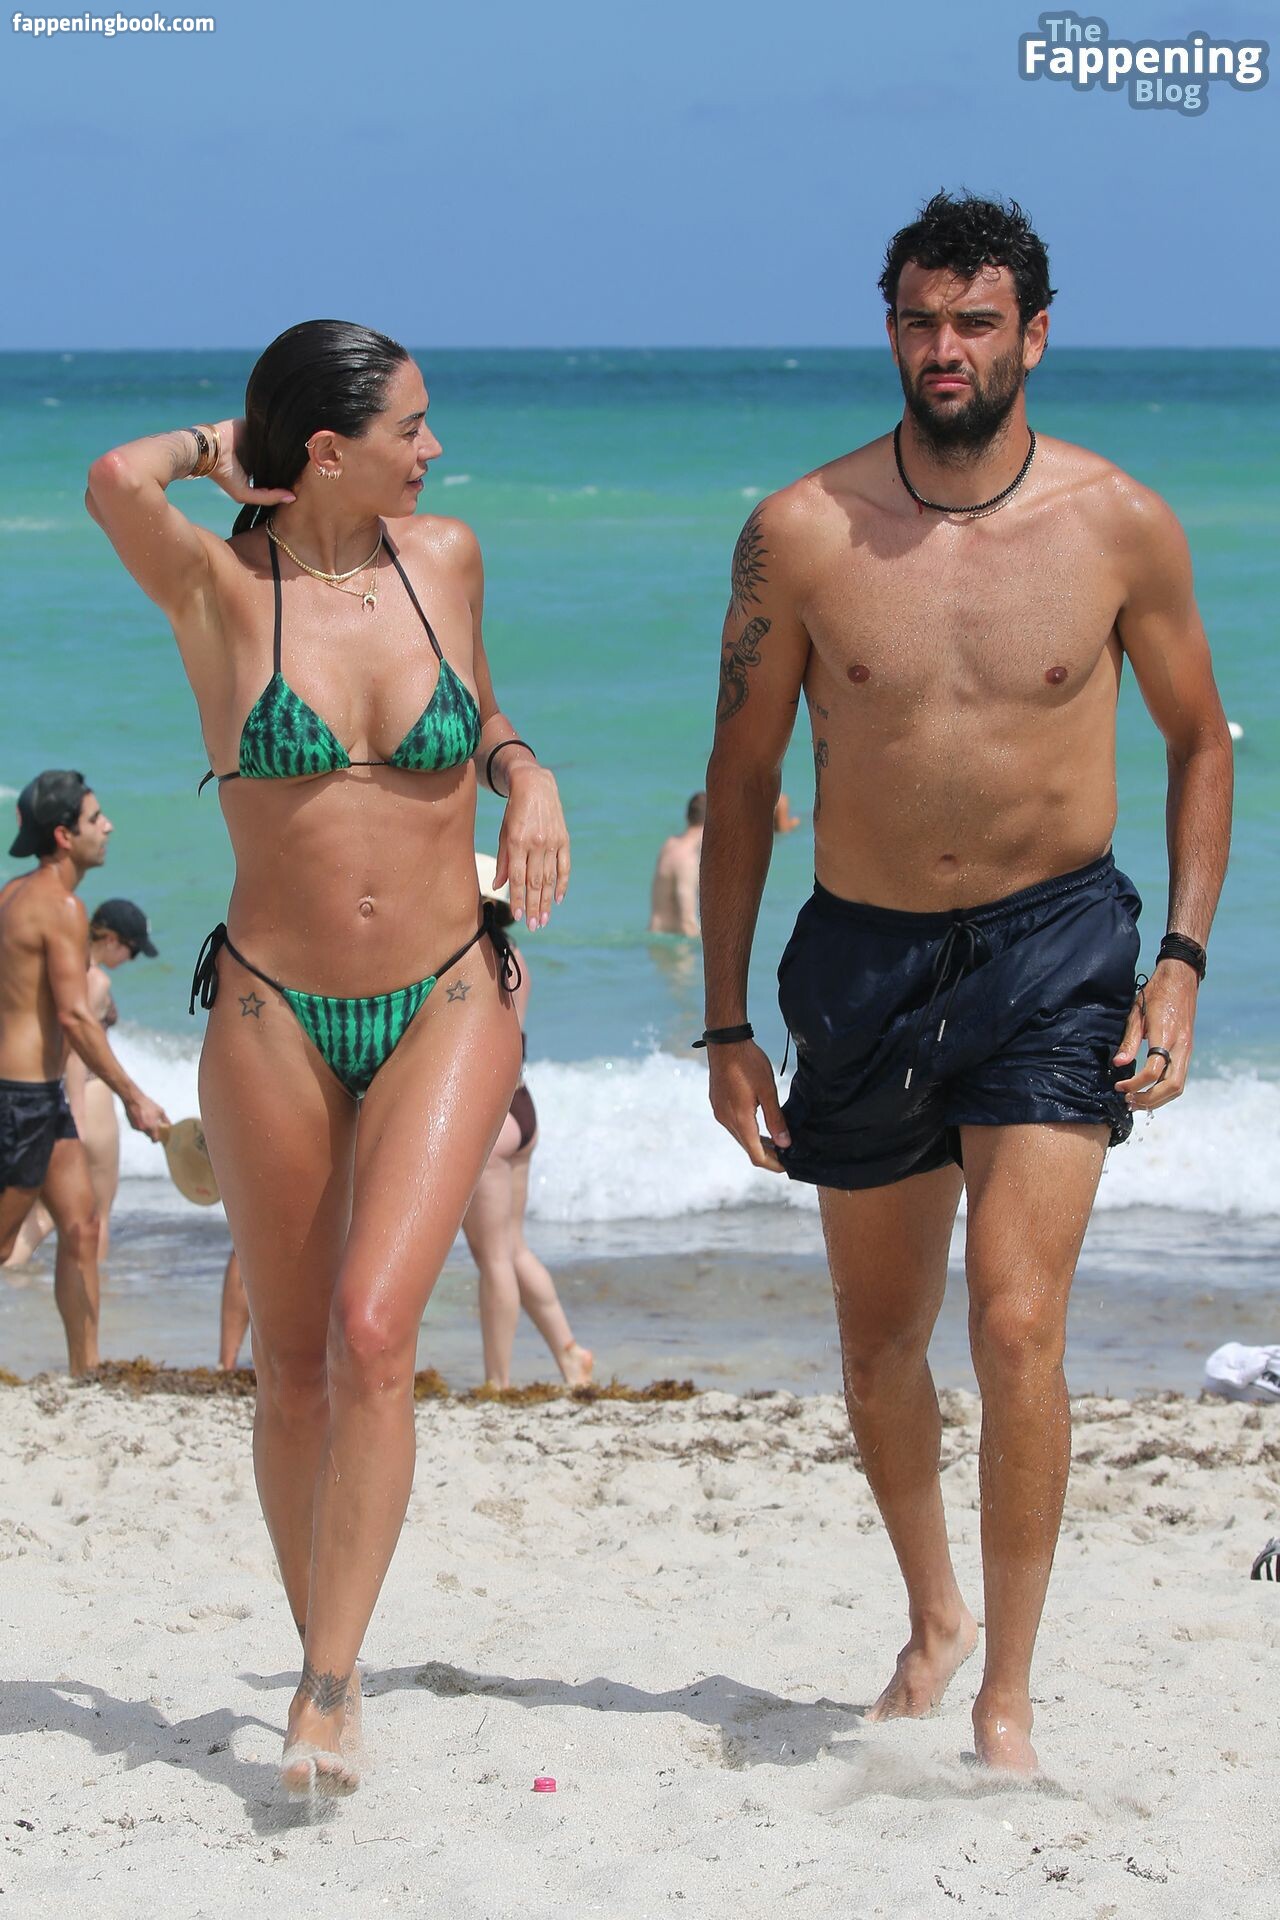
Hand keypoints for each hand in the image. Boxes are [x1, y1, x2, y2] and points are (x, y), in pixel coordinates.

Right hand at [125, 1091, 169, 1140]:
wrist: (134, 1100)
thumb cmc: (147, 1105)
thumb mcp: (160, 1111)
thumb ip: (165, 1120)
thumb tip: (169, 1125)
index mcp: (152, 1126)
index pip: (155, 1139)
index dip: (157, 1139)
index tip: (159, 1136)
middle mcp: (144, 1129)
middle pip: (150, 1135)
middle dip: (152, 1132)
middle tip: (154, 1125)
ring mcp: (137, 1128)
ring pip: (144, 1131)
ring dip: (146, 1127)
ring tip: (147, 1117)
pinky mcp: (132, 1126)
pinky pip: (138, 1128)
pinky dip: (141, 1125)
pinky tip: (142, 1117)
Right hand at [211, 418, 295, 509]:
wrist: (209, 450)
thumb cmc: (225, 474)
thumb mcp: (244, 494)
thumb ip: (268, 497)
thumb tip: (292, 498)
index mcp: (258, 469)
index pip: (279, 473)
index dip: (290, 479)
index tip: (302, 485)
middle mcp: (260, 455)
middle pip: (281, 459)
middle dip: (291, 465)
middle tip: (305, 471)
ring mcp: (259, 440)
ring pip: (280, 445)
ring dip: (288, 449)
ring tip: (301, 455)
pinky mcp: (257, 427)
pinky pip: (274, 430)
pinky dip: (281, 435)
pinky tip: (291, 441)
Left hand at [494, 765, 569, 929]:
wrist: (535, 784)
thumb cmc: (514, 812)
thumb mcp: (504, 833)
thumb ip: (503, 860)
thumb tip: (499, 886)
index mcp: (517, 841)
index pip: (518, 877)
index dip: (518, 898)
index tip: (519, 916)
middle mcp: (536, 843)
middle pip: (535, 882)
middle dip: (534, 906)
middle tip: (534, 926)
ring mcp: (552, 841)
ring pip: (549, 877)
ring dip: (547, 901)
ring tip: (545, 919)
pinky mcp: (564, 839)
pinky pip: (564, 866)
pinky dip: (562, 884)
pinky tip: (558, 899)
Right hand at [707, 1040, 790, 1171]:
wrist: (725, 1042)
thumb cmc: (748, 1062)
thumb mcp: (768, 1090)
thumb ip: (776, 1119)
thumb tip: (784, 1144)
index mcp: (740, 1119)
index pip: (756, 1154)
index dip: (772, 1164)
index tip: (787, 1166)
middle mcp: (726, 1119)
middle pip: (747, 1148)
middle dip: (767, 1154)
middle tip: (787, 1155)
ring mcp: (720, 1112)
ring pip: (740, 1137)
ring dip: (757, 1142)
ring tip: (777, 1142)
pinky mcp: (718, 1104)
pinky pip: (734, 1125)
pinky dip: (748, 1131)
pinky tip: (760, 1125)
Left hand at [1113, 960, 1197, 1109]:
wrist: (1182, 978)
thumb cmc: (1156, 992)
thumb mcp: (1137, 1012)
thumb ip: (1129, 1040)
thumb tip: (1118, 1063)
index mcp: (1166, 1035)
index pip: (1153, 1071)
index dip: (1135, 1084)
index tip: (1119, 1087)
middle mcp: (1181, 1046)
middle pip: (1171, 1086)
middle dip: (1149, 1099)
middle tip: (1129, 1102)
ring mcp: (1188, 1049)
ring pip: (1179, 1086)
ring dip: (1159, 1099)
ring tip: (1138, 1101)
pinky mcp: (1188, 1050)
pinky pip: (1180, 1077)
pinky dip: (1166, 1090)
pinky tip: (1150, 1090)